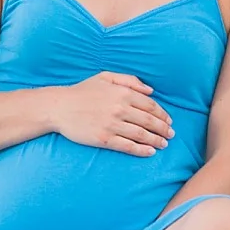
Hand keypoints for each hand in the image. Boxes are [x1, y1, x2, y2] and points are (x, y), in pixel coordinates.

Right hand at [49, 70, 173, 155]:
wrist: (58, 107)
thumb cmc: (81, 91)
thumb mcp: (105, 77)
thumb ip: (129, 80)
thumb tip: (151, 90)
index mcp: (122, 93)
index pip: (150, 105)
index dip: (162, 114)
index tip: (169, 121)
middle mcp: (120, 108)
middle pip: (149, 121)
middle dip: (163, 129)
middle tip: (171, 135)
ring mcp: (112, 125)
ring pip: (141, 134)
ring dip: (156, 140)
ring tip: (163, 145)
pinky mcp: (104, 139)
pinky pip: (128, 146)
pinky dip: (141, 150)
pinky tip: (150, 152)